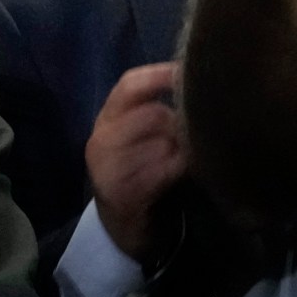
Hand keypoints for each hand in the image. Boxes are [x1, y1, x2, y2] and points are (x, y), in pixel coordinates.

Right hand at [86, 62, 189, 261]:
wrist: (120, 225)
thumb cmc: (139, 170)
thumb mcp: (141, 135)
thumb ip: (157, 109)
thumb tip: (195, 81)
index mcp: (107, 118)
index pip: (130, 84)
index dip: (160, 74)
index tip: (189, 71)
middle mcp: (102, 140)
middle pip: (152, 114)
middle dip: (178, 122)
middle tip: (193, 132)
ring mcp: (108, 169)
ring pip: (161, 143)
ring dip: (182, 148)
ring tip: (187, 154)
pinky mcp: (122, 195)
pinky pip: (162, 171)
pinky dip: (178, 169)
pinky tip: (182, 173)